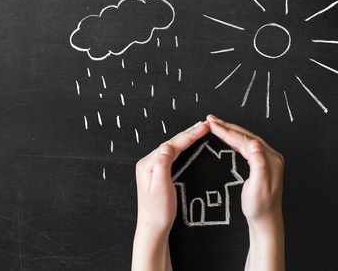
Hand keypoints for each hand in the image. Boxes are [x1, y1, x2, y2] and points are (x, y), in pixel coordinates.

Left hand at [132, 121, 209, 270]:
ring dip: (185, 138)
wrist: (153, 228)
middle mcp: (148, 163)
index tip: (203, 127)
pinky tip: (188, 145)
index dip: (189, 135)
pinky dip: (182, 147)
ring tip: (199, 130)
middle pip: (171, 143)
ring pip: (171, 148)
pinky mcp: (157, 173)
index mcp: (148, 165)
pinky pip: (171, 155)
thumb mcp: (161, 189)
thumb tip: (166, 146)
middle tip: (204, 125)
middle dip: (188, 133)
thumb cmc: (157, 212)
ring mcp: (151, 167)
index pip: (171, 145)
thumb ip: (162, 166)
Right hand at [207, 115, 284, 270]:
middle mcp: (270, 155)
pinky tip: (226, 136)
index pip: (244, 140)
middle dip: (226, 126)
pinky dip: (233, 138)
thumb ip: (258, 164)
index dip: (226, 131)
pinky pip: (245, 145)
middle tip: (210, 119)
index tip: (212, 125)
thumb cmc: (259, 207)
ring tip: (214, 124)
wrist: (265, 219)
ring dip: (229, 130)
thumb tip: (254, 143)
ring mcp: (266, 158)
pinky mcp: (261, 162)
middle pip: (245, 135)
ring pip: (244, 138)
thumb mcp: (258, 187)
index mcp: (270, 159)